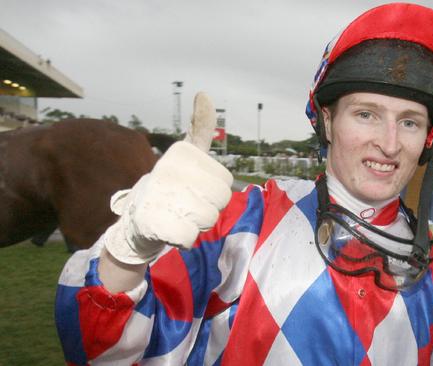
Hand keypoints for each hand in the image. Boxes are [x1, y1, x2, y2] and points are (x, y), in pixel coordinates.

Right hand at [104, 92, 232, 264]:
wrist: (135, 220)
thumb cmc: (169, 186)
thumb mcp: (186, 154)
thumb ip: (199, 128)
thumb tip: (204, 94)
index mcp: (181, 154)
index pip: (225, 180)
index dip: (215, 190)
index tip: (195, 186)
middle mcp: (169, 171)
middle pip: (220, 200)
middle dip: (209, 208)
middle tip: (188, 205)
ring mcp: (161, 197)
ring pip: (208, 219)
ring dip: (196, 224)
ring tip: (178, 215)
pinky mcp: (155, 224)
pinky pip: (190, 238)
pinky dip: (183, 239)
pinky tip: (169, 229)